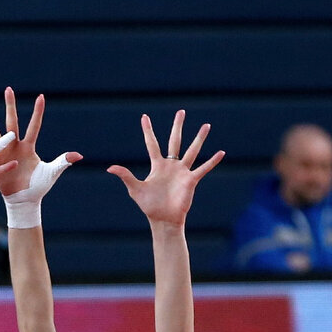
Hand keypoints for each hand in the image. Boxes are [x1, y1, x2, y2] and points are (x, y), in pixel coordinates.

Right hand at [0, 88, 81, 198]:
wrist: (22, 200)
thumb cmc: (38, 187)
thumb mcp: (51, 173)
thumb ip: (62, 162)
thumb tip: (79, 156)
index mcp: (29, 146)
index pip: (34, 126)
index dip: (37, 112)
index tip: (41, 96)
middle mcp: (15, 145)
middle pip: (12, 121)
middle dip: (10, 105)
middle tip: (8, 89)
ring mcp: (3, 151)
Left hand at [106, 110, 224, 227]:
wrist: (163, 219)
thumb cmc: (149, 205)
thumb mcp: (135, 189)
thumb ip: (125, 176)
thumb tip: (109, 168)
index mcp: (157, 166)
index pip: (152, 144)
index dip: (148, 131)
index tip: (144, 117)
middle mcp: (171, 166)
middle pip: (175, 141)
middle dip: (178, 126)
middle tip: (181, 112)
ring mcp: (182, 172)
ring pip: (192, 151)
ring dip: (199, 139)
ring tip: (206, 125)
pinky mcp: (191, 180)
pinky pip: (203, 168)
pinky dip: (212, 161)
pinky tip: (221, 152)